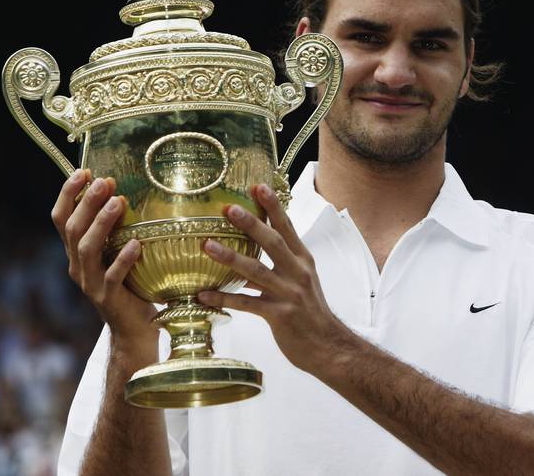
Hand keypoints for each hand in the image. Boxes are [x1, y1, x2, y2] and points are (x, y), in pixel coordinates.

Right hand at [52, 169, 158, 348]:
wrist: (133, 330)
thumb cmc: (130, 285)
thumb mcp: (116, 253)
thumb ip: (114, 229)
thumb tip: (124, 191)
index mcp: (75, 252)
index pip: (61, 218)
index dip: (68, 194)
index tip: (83, 171)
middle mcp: (77, 266)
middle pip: (72, 229)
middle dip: (87, 202)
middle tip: (104, 181)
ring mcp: (90, 284)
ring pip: (87, 249)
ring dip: (102, 224)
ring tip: (118, 203)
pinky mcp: (107, 299)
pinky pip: (112, 277)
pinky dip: (123, 259)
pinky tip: (136, 244)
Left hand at [198, 183, 354, 373]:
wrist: (329, 347)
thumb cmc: (311, 313)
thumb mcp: (301, 282)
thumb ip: (279, 265)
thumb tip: (249, 250)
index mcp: (303, 260)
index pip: (287, 228)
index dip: (272, 207)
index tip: (258, 187)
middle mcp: (298, 273)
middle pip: (272, 242)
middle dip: (250, 223)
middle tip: (228, 208)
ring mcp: (289, 293)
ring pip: (256, 270)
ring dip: (229, 257)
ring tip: (207, 246)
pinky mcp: (280, 315)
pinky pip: (246, 304)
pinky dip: (224, 299)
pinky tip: (204, 295)